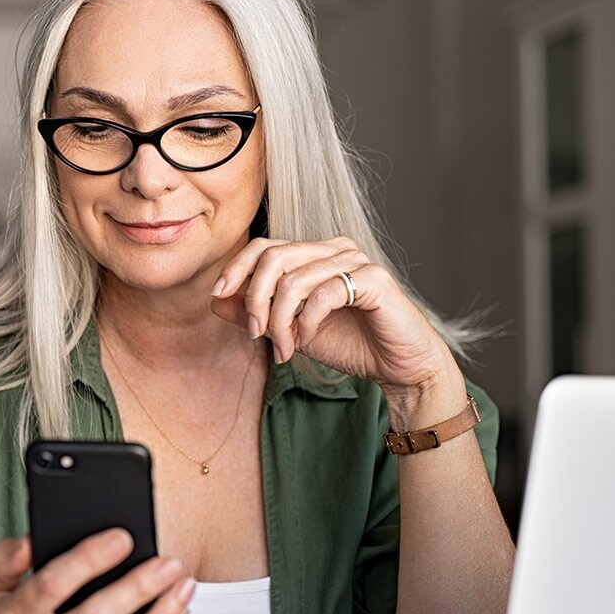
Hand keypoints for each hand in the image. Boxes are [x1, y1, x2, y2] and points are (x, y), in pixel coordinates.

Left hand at [210, 236, 462, 407]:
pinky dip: (307, 322)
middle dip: (255, 298)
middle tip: (256, 333)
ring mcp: (356, 261)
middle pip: (274, 256)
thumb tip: (217, 300)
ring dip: (281, 320)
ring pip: (295, 279)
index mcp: (314, 255)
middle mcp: (334, 249)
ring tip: (285, 348)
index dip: (236, 267)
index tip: (218, 295)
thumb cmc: (350, 344)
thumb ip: (257, 313)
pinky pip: (324, 294)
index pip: (265, 246)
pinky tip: (306, 341)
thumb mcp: (291, 330)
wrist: (398, 367)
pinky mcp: (374, 280)